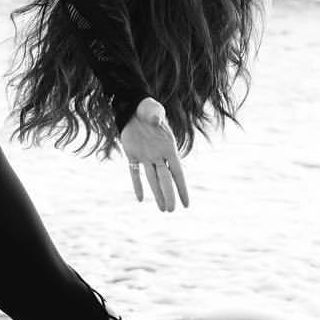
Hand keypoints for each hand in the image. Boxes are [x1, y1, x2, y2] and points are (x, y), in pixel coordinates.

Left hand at [120, 97, 188, 211]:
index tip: (186, 203)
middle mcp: (158, 155)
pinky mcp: (133, 155)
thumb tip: (156, 119)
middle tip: (171, 211)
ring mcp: (146, 157)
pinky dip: (137, 185)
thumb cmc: (147, 109)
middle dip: (169, 195)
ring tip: (163, 209)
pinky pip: (135, 172)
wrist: (134, 108)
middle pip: (165, 180)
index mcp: (168, 148)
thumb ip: (156, 115)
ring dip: (157, 194)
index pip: (177, 173)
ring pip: (152, 179)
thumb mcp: (153, 110)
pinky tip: (140, 198)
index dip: (182, 188)